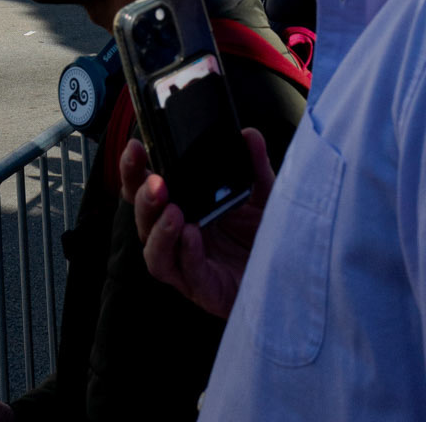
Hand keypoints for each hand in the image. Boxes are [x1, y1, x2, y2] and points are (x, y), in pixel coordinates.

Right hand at [120, 126, 272, 318]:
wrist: (291, 273)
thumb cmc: (266, 235)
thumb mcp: (263, 194)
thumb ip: (254, 166)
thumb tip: (249, 135)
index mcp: (183, 208)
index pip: (146, 189)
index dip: (134, 170)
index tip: (136, 147)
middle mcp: (178, 238)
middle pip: (144, 221)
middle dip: (142, 200)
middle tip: (156, 183)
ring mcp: (189, 267)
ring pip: (155, 254)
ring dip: (158, 232)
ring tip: (172, 211)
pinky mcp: (206, 291)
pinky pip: (188, 275)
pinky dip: (187, 254)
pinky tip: (192, 236)